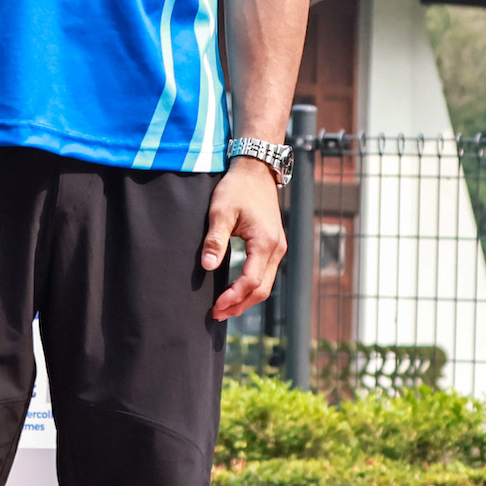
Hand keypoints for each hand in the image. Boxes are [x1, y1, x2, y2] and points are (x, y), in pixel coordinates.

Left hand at [203, 157, 287, 320]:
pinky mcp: (275, 245)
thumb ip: (215, 240)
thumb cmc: (237, 188)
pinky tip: (236, 291)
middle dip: (240, 305)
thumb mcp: (220, 211)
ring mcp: (278, 247)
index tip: (215, 307)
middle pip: (262, 289)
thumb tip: (207, 267)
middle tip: (217, 315)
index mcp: (265, 242)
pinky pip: (266, 274)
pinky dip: (252, 287)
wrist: (256, 170)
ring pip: (266, 284)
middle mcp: (277, 248)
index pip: (251, 281)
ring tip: (224, 308)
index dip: (233, 297)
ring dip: (246, 299)